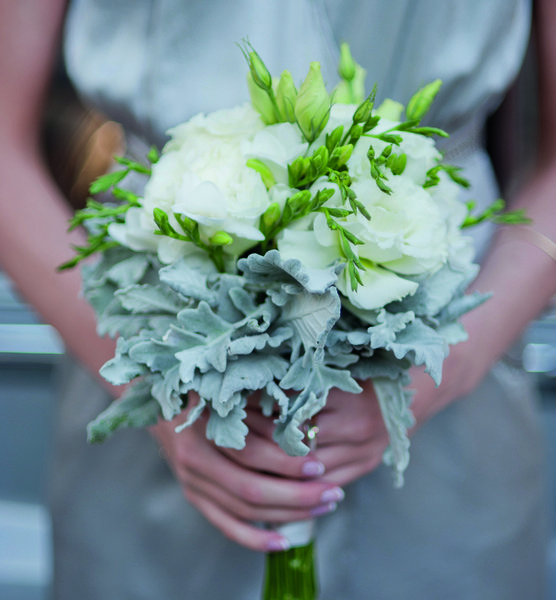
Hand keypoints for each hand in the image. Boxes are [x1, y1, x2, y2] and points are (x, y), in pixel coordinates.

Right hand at [149, 394, 344, 552]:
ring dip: (286, 513)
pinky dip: (254, 538)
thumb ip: (260, 408)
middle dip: (297, 495)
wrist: (162, 405)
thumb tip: (302, 428)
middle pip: (250, 489)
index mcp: (203, 428)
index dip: (286, 462)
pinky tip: (283, 542)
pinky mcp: (194, 496)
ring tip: (322, 507)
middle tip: (333, 491)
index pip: (251, 454)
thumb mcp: (229, 391)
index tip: (319, 463)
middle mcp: (195, 460)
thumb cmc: (203, 391)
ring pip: (243, 510)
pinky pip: (225, 525)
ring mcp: (192, 483)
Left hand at [245, 366, 455, 489]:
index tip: (236, 409)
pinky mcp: (364, 467)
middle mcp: (355, 428)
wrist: (415, 389)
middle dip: (261, 441)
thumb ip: (305, 373)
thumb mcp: (339, 365)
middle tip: (233, 436)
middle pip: (296, 444)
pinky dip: (299, 482)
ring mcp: (362, 452)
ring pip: (307, 470)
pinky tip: (276, 477)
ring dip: (276, 467)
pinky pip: (325, 484)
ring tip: (247, 459)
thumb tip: (257, 377)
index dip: (261, 412)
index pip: (291, 412)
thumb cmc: (370, 370)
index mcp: (346, 397)